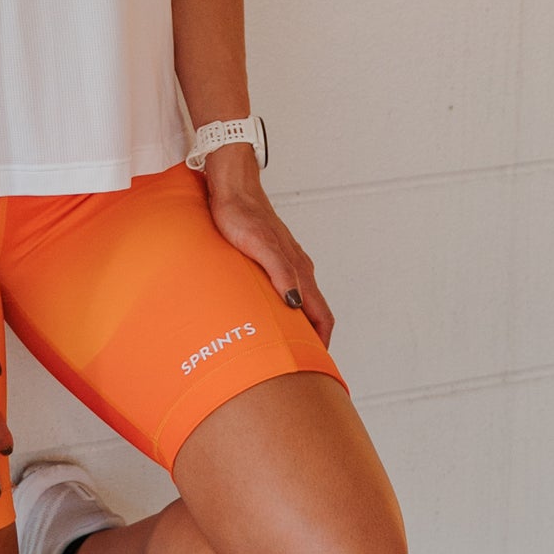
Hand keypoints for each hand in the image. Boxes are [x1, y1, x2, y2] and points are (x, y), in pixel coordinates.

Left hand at [200, 152, 334, 348]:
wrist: (231, 188)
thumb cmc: (241, 214)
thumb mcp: (259, 245)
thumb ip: (279, 271)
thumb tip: (295, 304)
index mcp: (300, 269)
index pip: (322, 315)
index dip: (322, 342)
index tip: (316, 365)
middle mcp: (298, 268)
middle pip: (313, 312)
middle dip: (310, 340)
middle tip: (296, 364)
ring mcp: (286, 263)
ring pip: (300, 301)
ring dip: (297, 325)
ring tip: (282, 346)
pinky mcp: (271, 258)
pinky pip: (284, 289)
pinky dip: (282, 308)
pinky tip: (266, 314)